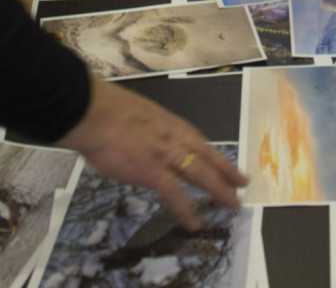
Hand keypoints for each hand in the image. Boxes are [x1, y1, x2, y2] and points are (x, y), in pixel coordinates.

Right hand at [57, 76, 245, 228]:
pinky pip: (176, 195)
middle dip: (227, 171)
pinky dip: (186, 210)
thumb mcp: (134, 115)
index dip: (212, 153)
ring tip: (233, 204)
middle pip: (208, 156)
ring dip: (220, 190)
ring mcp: (166, 154)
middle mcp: (173, 137)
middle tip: (242, 182)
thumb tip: (139, 142)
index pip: (197, 140)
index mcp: (168, 123)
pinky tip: (194, 223)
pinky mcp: (153, 171)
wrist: (93, 112)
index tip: (223, 160)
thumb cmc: (104, 111)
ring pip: (202, 174)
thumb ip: (144, 131)